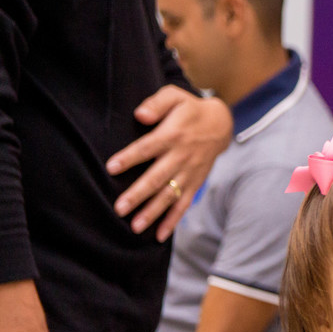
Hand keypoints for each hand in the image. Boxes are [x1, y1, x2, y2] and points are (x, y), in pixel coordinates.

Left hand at [106, 85, 231, 240]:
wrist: (220, 124)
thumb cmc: (189, 109)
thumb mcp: (174, 96)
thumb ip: (156, 103)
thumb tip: (140, 115)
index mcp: (173, 135)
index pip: (148, 148)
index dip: (130, 158)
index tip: (111, 168)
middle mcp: (182, 156)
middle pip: (157, 178)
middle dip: (138, 194)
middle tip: (119, 208)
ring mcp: (190, 172)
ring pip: (170, 195)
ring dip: (153, 212)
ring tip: (135, 226)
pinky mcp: (195, 183)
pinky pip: (184, 204)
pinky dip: (173, 220)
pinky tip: (160, 235)